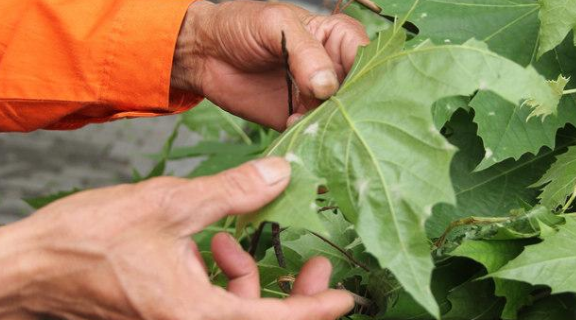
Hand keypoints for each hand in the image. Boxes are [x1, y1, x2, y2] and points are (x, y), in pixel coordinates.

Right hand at [0, 157, 353, 319]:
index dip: (316, 310)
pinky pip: (207, 309)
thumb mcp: (168, 205)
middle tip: (313, 263)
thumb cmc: (83, 242)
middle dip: (292, 293)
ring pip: (234, 314)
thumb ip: (231, 193)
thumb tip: (280, 175)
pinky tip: (206, 246)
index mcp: (193, 315)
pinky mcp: (161, 316)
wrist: (27, 268)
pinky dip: (218, 281)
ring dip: (248, 279)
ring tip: (232, 240)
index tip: (346, 296)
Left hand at [172, 1, 368, 129]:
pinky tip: (297, 128)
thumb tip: (328, 85)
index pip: (368, 57)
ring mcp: (319, 98)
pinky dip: (311, 137)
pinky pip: (315, 134)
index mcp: (337, 38)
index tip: (359, 92)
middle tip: (340, 115)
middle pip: (361, 93)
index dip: (370, 75)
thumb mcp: (275, 26)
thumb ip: (305, 52)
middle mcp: (335, 69)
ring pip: (341, 118)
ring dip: (333, 126)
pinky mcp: (299, 120)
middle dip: (355, 107)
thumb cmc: (241, 26)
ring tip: (316, 124)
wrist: (205, 54)